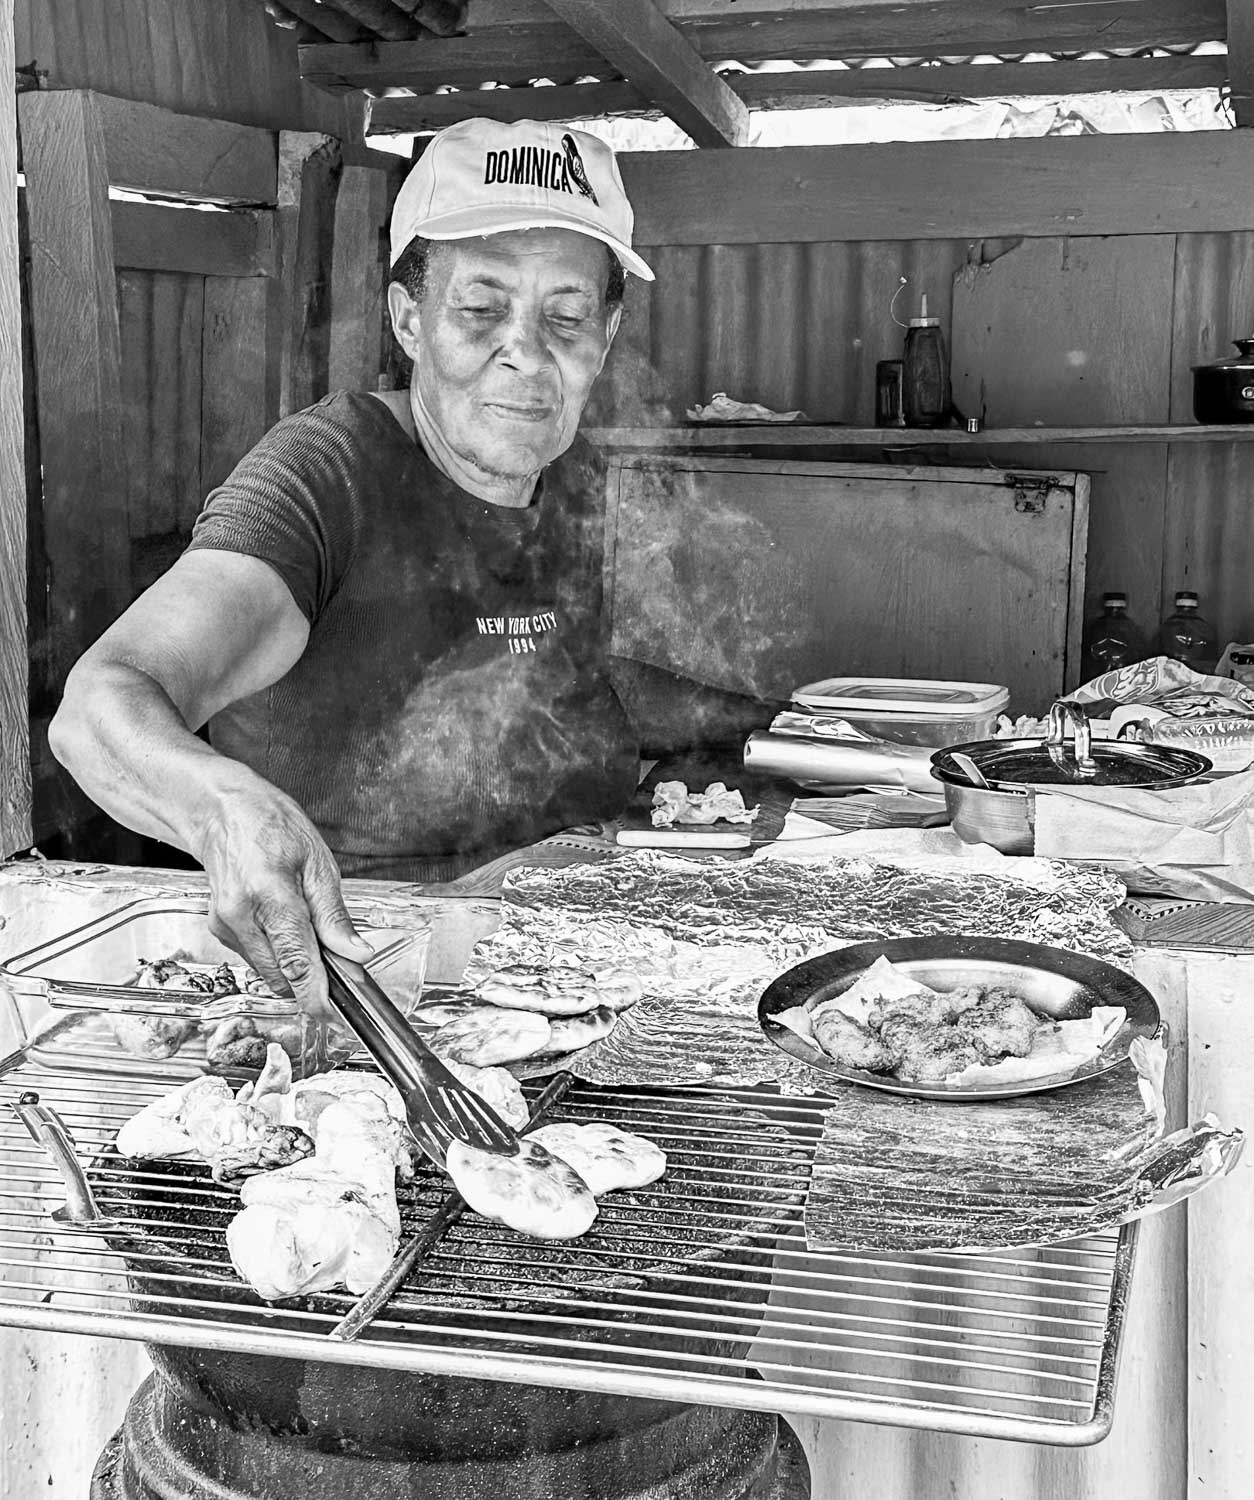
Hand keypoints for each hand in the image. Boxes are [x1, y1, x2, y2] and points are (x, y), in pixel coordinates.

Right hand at [190, 779, 373, 1018]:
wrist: (222, 812)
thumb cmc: (271, 826)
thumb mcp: (318, 862)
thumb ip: (335, 915)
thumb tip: (357, 955)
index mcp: (269, 894)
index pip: (297, 961)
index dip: (317, 995)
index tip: (335, 1016)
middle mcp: (240, 916)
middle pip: (283, 975)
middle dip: (312, 978)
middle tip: (337, 960)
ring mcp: (225, 926)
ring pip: (270, 970)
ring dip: (294, 963)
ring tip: (305, 923)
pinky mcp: (220, 930)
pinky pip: (258, 956)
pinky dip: (278, 950)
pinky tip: (282, 921)